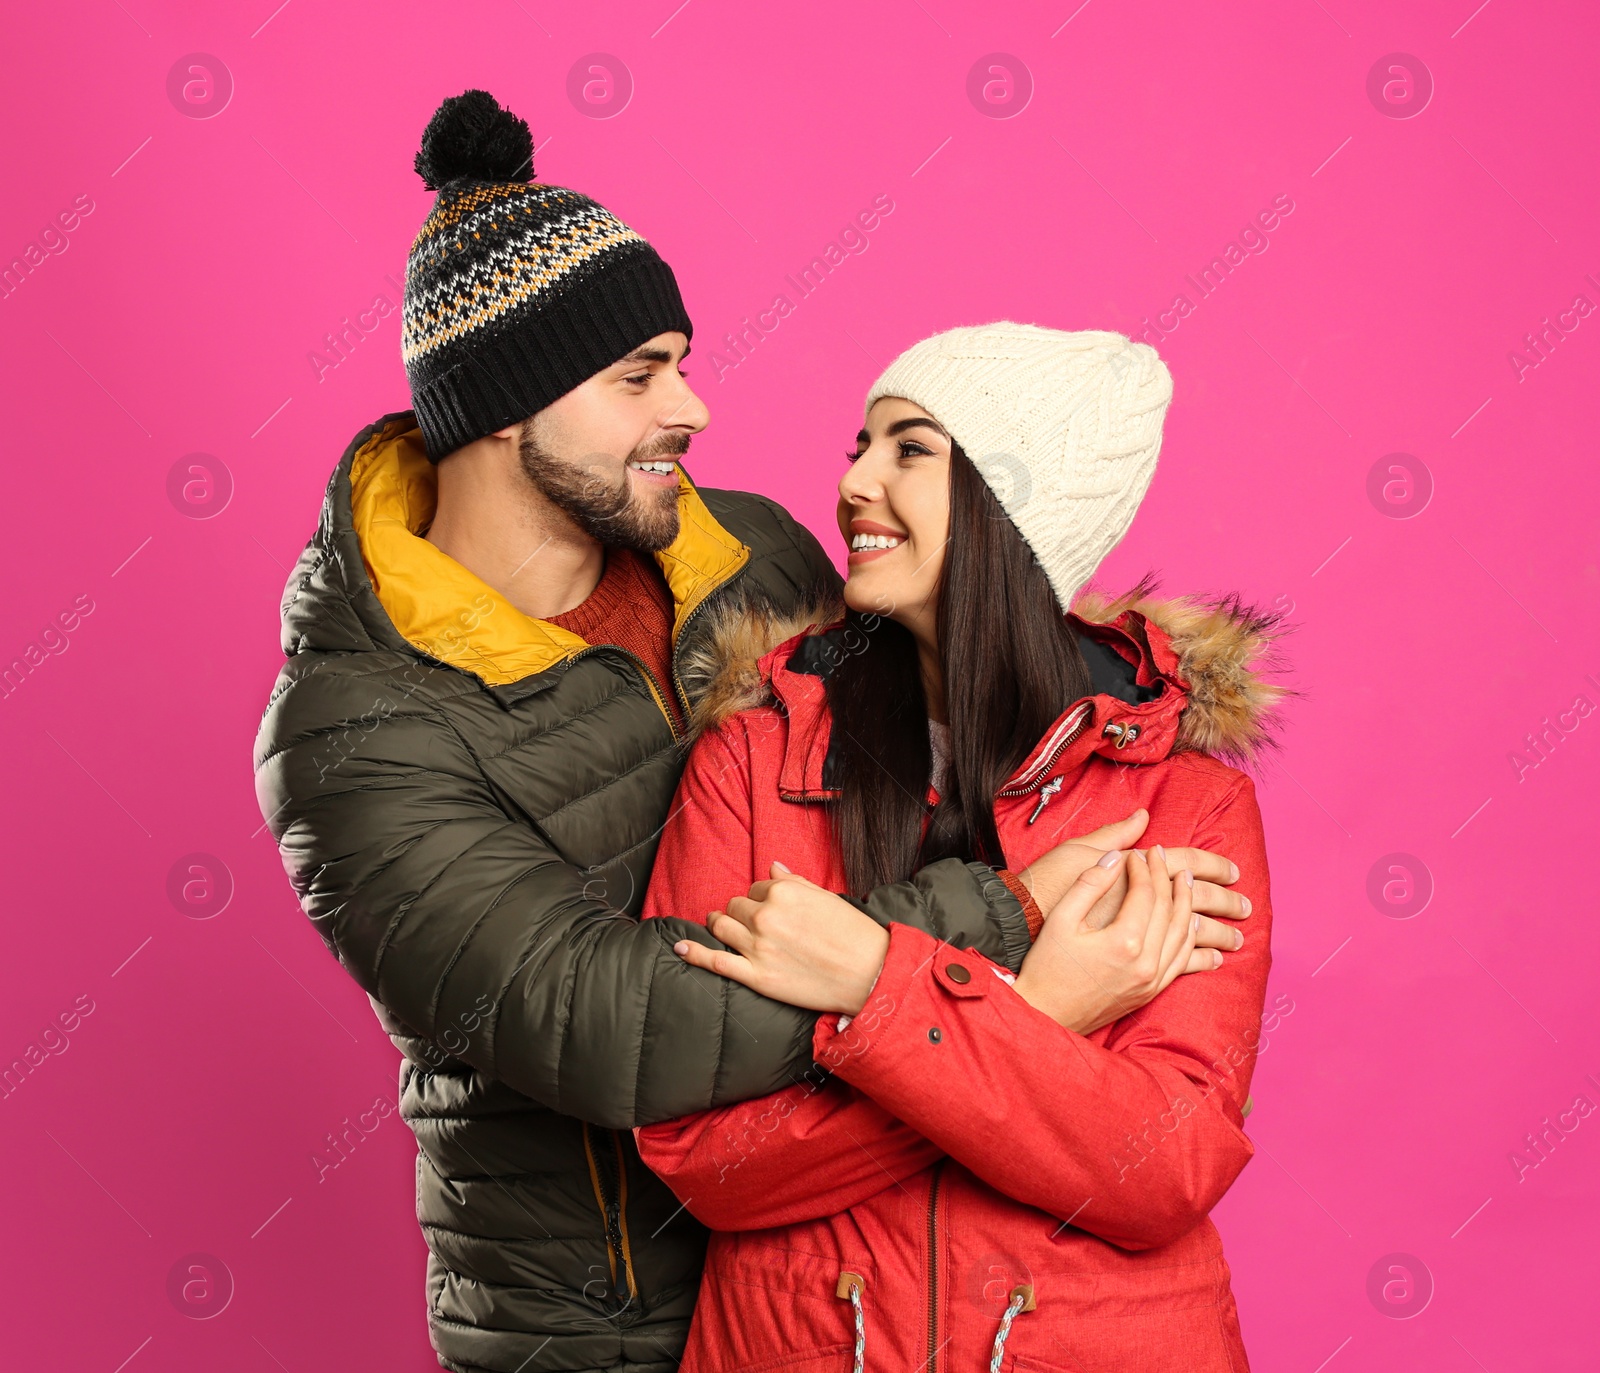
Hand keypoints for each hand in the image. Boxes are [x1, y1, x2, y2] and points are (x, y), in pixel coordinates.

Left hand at [671, 862, 889, 1014]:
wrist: (870, 975)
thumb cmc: (854, 934)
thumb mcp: (826, 897)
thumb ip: (794, 881)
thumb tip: (772, 867)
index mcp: (783, 891)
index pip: (756, 888)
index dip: (762, 899)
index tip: (772, 910)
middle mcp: (765, 915)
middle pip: (735, 907)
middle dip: (742, 913)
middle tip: (756, 924)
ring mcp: (757, 946)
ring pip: (722, 927)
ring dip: (719, 925)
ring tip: (719, 927)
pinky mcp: (755, 976)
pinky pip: (715, 961)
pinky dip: (694, 953)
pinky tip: (679, 948)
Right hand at [1012, 846, 1209, 1035]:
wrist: (1044, 1013)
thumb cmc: (1046, 966)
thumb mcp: (1061, 919)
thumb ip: (1089, 884)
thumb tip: (1115, 858)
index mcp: (1124, 942)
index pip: (1146, 893)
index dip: (1144, 868)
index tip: (1138, 853)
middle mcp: (1146, 963)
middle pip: (1168, 910)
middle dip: (1166, 878)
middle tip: (1161, 856)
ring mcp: (1151, 981)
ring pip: (1182, 934)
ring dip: (1187, 904)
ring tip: (1184, 881)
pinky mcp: (1150, 993)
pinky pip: (1181, 960)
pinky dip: (1190, 937)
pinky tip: (1191, 922)